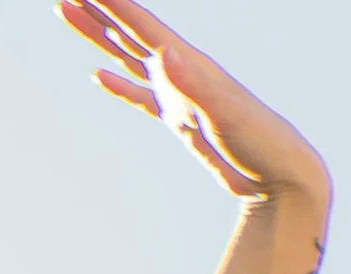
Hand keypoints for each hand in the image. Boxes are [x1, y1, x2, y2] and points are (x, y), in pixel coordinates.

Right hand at [58, 0, 328, 203]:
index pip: (142, 24)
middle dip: (98, 10)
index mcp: (190, 64)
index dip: (112, 2)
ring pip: (129, 57)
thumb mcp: (226, 113)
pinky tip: (98, 76)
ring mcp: (180, 96)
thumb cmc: (262, 143)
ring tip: (68, 11)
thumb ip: (195, 84)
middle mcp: (182, 72)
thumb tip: (166, 53)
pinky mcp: (181, 121)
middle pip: (129, 32)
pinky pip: (142, 97)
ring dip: (100, 36)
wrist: (282, 178)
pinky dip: (120, 86)